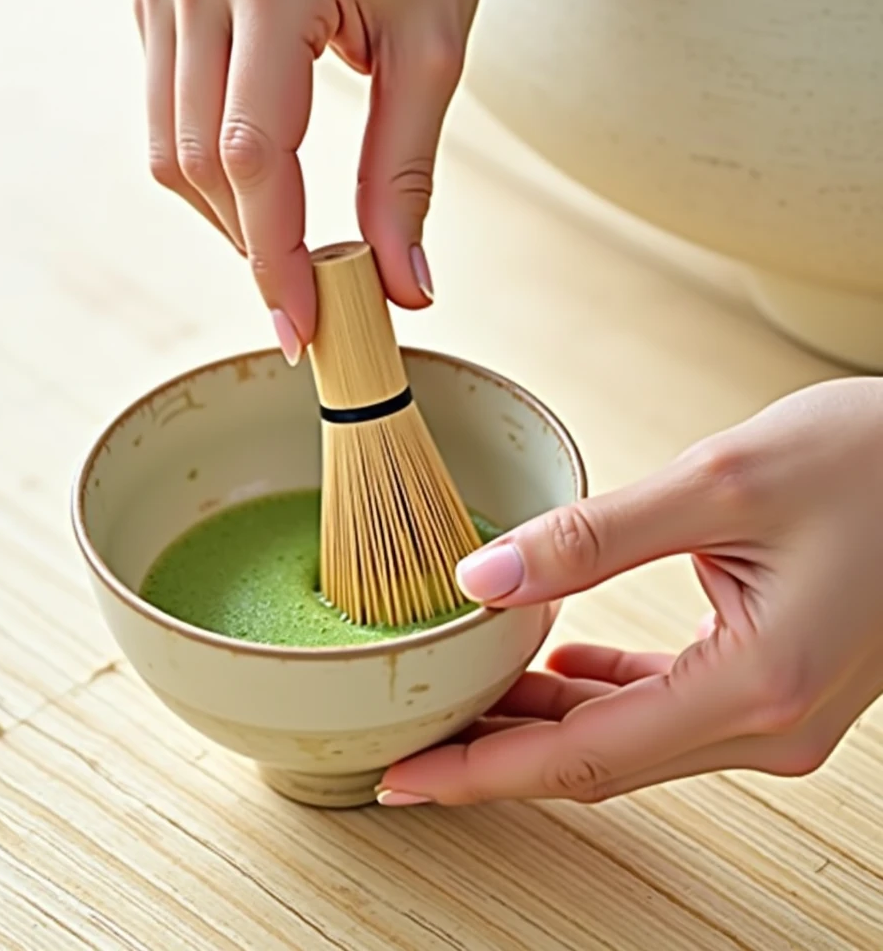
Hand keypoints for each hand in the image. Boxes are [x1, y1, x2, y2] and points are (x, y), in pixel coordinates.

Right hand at [133, 0, 482, 362]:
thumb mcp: (433, 47)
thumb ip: (407, 173)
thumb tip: (404, 286)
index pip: (253, 158)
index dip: (275, 261)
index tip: (299, 331)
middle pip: (200, 165)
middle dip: (254, 246)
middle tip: (308, 296)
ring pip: (168, 150)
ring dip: (227, 215)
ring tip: (286, 239)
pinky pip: (164, 113)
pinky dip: (207, 166)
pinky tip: (257, 173)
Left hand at [377, 376, 882, 806]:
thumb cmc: (871, 462)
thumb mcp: (719, 483)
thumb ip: (593, 538)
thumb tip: (482, 579)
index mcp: (755, 687)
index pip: (583, 758)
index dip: (483, 772)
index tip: (403, 778)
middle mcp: (770, 724)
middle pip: (599, 760)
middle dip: (499, 751)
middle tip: (413, 736)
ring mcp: (778, 712)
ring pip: (630, 738)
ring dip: (546, 720)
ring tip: (468, 692)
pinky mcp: (777, 682)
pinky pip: (669, 708)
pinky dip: (603, 692)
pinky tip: (558, 664)